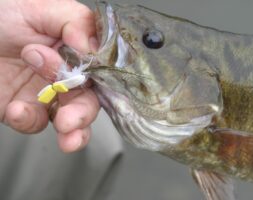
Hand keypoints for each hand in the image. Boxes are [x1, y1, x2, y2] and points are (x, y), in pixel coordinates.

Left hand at [0, 0, 99, 151]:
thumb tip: (93, 48)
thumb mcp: (41, 7)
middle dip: (83, 114)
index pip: (99, 72)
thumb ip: (75, 22)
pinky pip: (35, 123)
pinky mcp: (26, 109)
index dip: (98, 83)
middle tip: (71, 119)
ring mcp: (46, 95)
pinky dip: (29, 119)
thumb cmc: (3, 13)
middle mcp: (65, 75)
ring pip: (70, 120)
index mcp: (76, 52)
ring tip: (66, 131)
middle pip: (88, 101)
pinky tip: (17, 109)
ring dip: (71, 130)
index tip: (86, 83)